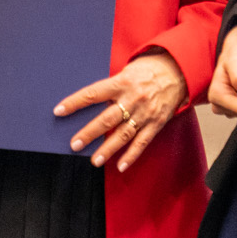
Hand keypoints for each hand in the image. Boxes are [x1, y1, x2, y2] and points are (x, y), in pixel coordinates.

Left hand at [56, 51, 186, 171]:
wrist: (178, 70)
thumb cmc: (146, 70)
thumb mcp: (125, 72)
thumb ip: (110, 88)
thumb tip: (88, 103)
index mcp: (121, 83)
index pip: (92, 94)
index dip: (74, 103)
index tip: (58, 111)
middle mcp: (132, 99)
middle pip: (107, 119)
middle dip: (89, 133)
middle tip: (74, 145)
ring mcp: (145, 113)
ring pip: (123, 134)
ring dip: (108, 149)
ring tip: (94, 161)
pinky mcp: (156, 123)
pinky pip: (142, 142)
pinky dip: (131, 155)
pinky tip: (120, 166)